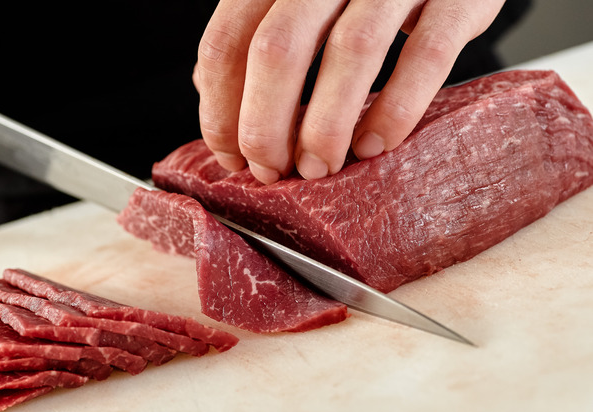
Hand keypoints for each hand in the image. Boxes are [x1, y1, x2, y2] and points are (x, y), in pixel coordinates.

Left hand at [194, 0, 505, 183]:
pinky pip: (424, 55)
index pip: (228, 40)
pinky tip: (374, 145)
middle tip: (271, 170)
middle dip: (264, 126)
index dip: (221, 109)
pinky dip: (396, 109)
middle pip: (277, 49)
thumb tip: (210, 92)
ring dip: (325, 126)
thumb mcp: (301, 0)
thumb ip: (256, 34)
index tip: (230, 156)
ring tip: (319, 168)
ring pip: (348, 52)